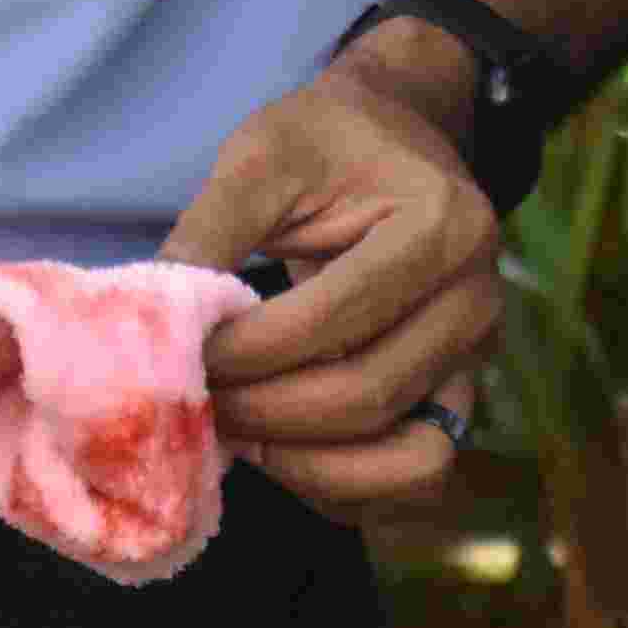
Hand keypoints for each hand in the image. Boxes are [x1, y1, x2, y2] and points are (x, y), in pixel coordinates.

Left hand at [162, 41, 501, 517]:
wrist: (398, 141)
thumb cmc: (329, 143)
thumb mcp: (264, 153)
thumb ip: (210, 230)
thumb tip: (150, 320)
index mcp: (442, 225)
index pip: (333, 320)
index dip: (247, 352)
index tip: (184, 353)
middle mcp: (477, 301)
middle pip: (365, 397)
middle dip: (264, 414)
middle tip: (195, 404)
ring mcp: (476, 360)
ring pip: (403, 461)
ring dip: (306, 466)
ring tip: (239, 435)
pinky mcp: (459, 400)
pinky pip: (413, 479)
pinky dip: (345, 487)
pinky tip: (281, 455)